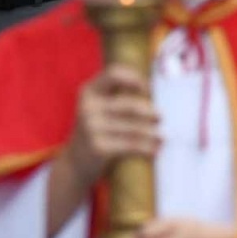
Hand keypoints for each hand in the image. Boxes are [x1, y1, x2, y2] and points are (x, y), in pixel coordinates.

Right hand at [58, 65, 159, 192]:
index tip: (147, 89)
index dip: (134, 78)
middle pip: (129, 105)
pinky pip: (131, 145)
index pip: (114, 74)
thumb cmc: (95, 131)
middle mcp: (88, 107)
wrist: (74, 164)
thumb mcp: (98, 108)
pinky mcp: (98, 147)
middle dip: (149, 111)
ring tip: (162, 138)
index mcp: (89, 91)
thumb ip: (117, 96)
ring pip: (133, 127)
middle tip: (160, 117)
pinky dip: (146, 147)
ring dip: (152, 133)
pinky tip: (155, 150)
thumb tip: (153, 91)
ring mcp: (91, 128)